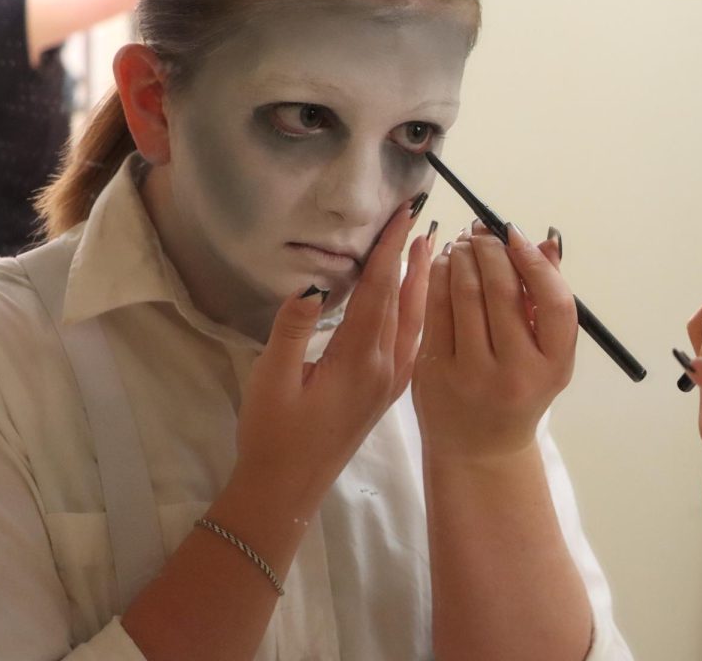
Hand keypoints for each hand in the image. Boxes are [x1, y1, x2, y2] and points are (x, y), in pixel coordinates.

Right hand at [233, 200, 432, 508]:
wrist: (289, 488)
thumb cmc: (273, 434)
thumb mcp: (272, 380)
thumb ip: (293, 331)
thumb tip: (312, 284)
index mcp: (360, 358)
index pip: (379, 290)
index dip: (389, 249)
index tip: (402, 214)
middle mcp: (386, 366)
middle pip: (404, 299)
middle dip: (411, 255)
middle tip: (422, 216)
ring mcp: (392, 380)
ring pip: (415, 319)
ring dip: (421, 280)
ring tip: (429, 246)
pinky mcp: (389, 390)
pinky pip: (415, 339)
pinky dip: (421, 309)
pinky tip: (420, 299)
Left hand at [413, 222, 573, 459]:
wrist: (480, 447)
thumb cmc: (519, 389)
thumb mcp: (546, 355)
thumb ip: (547, 300)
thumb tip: (546, 242)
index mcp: (553, 367)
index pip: (554, 302)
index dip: (536, 263)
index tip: (517, 236)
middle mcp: (515, 374)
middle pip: (503, 292)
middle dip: (490, 250)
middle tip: (483, 231)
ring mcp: (471, 375)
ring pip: (465, 295)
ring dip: (463, 257)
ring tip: (465, 243)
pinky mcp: (434, 373)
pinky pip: (435, 310)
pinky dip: (439, 277)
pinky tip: (445, 264)